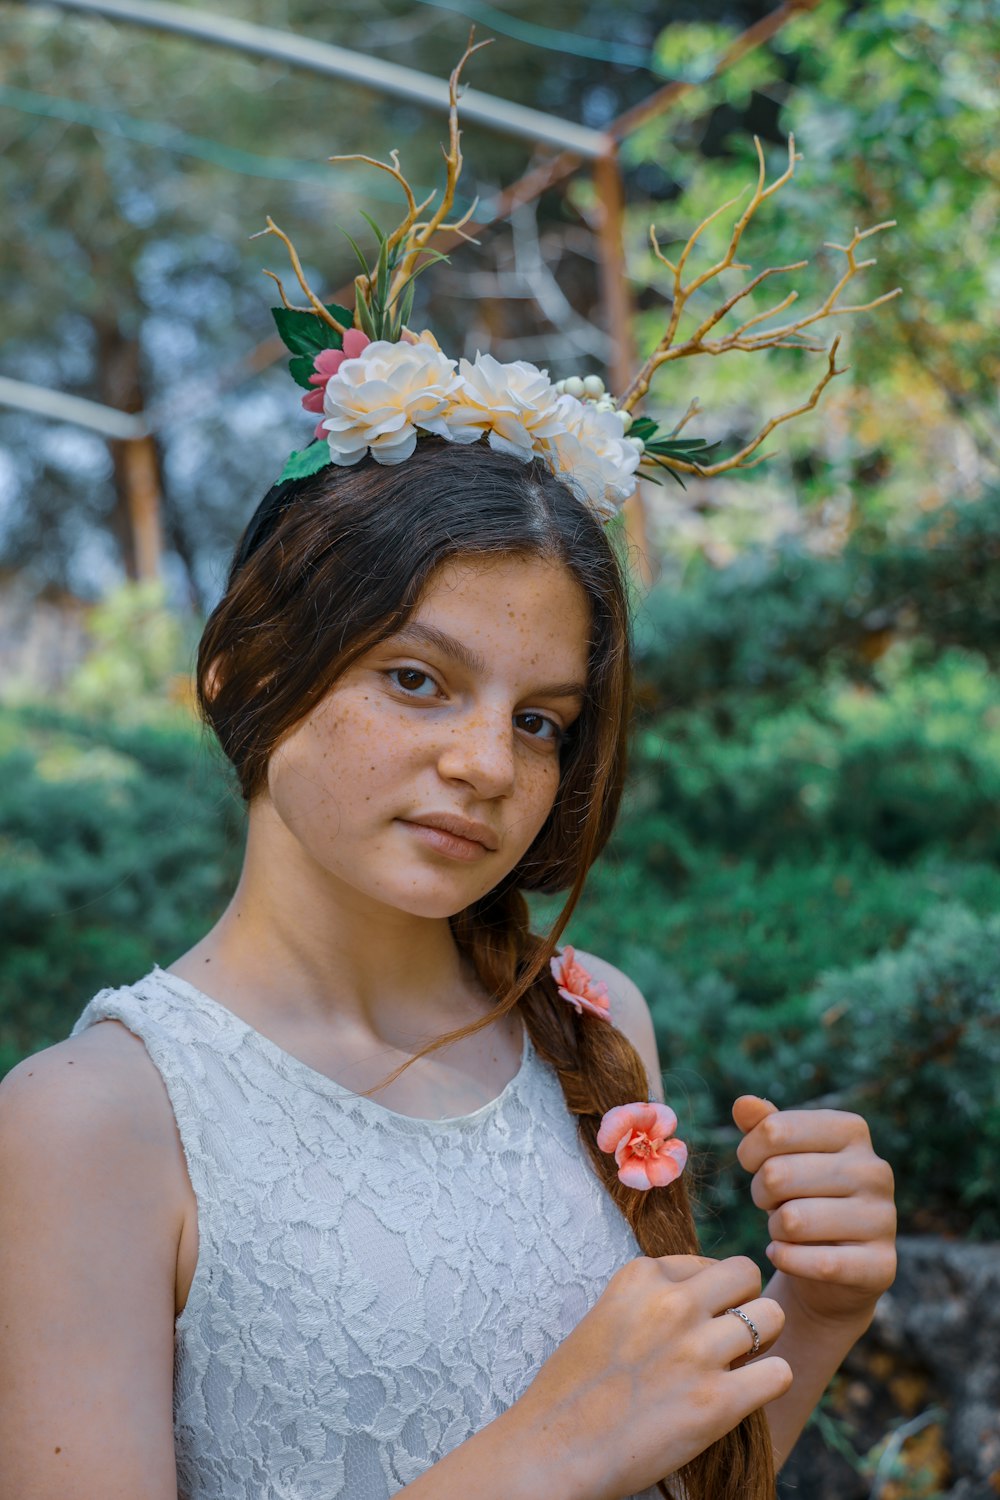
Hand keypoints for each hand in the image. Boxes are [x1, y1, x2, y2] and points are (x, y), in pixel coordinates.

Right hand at [507, 1253, 791, 1499]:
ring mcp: (697, 1350)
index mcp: (641, 1276)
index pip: (708, 1262)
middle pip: (747, 1274)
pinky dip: (769, 1383)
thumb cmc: (575, 1388)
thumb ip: (652, 1298)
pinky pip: (779, 1373)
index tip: (694, 1322)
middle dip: (745, 1302)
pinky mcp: (717, 1401)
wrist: (555, 1449)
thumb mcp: (608, 1315)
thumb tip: (703, 1297)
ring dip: (763, 1341)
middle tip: (730, 1336)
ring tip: (739, 1365)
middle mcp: (673, 1303)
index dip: (710, 1294)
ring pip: (772, 1316)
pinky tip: (744, 1396)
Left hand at [733, 1095, 896, 1326]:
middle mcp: (875, 1170)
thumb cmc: (801, 1194)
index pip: (775, 1130)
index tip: (753, 1166)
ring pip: (792, 1220)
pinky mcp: (882, 1265)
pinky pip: (818, 1264)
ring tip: (783, 1229)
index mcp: (852, 1130)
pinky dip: (786, 1259)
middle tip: (770, 1203)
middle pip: (778, 1174)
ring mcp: (883, 1218)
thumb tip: (743, 1103)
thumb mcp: (780, 1154)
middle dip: (760, 1192)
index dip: (749, 1152)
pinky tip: (782, 1254)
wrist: (831, 1264)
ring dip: (774, 1229)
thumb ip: (763, 1126)